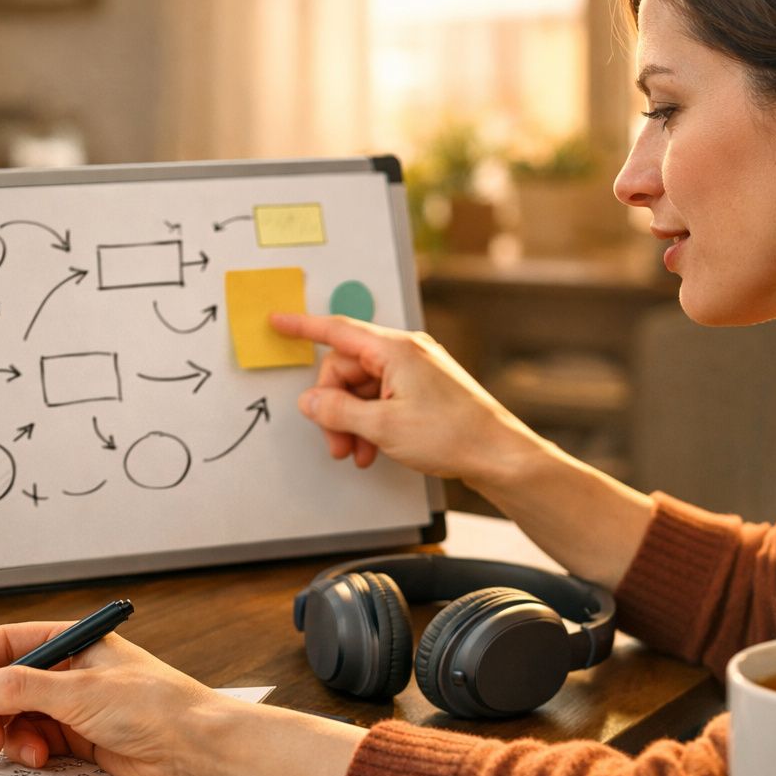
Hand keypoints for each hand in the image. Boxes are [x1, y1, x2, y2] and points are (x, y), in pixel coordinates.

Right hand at [0, 621, 366, 775]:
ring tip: (23, 754)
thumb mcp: (80, 691)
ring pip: (19, 718)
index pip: (9, 644)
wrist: (196, 747)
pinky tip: (41, 762)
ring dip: (11, 737)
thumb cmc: (155, 705)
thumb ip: (22, 688)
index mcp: (74, 641)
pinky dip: (30, 753)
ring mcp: (75, 706)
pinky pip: (37, 743)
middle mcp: (72, 670)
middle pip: (7, 686)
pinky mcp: (81, 739)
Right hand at [269, 312, 541, 487]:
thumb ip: (339, 411)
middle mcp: (406, 352)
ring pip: (363, 388)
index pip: (337, 330)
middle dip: (333, 406)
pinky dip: (371, 422)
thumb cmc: (452, 434)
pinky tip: (372, 449)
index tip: (277, 321)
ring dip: (352, 421)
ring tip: (355, 453)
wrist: (498, 454)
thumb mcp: (383, 426)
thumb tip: (311, 401)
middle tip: (335, 442)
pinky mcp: (424, 389)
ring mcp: (416, 370)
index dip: (302, 327)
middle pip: (347, 369)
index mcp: (395, 349)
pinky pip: (383, 397)